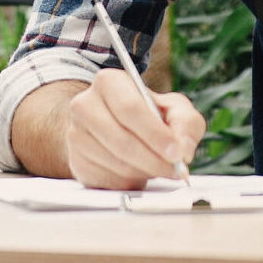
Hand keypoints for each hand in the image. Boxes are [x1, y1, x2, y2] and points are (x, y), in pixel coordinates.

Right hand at [66, 68, 205, 188]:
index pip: (130, 109)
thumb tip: (183, 148)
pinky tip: (138, 172)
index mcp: (109, 82)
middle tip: (175, 169)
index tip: (176, 152)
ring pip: (116, 163)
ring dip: (144, 172)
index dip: (155, 134)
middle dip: (154, 159)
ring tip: (159, 167)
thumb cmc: (146, 115)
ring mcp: (76, 135)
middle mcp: (85, 105)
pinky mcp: (76, 162)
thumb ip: (186, 122)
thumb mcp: (172, 108)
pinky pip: (107, 180)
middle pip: (122, 140)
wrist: (113, 128)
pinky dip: (129, 181)